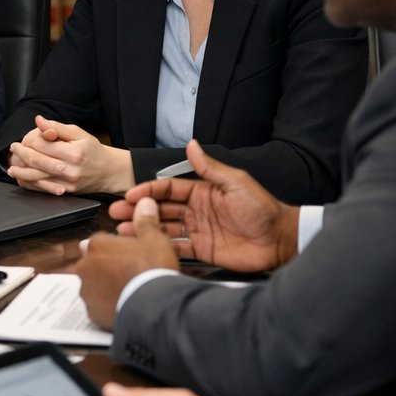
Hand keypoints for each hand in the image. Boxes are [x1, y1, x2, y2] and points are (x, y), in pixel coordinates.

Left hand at [7, 116, 135, 194]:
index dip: (30, 140)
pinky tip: (22, 179)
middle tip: (13, 149)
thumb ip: (57, 127)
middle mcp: (69, 169)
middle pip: (36, 161)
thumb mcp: (79, 133)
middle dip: (21, 154)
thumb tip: (39, 120)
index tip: (24, 138)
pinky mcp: (66, 192)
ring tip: (11, 168)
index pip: (42, 144)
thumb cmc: (93, 150)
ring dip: (21, 172)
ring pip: (36, 178)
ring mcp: (67, 183)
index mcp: (73, 152)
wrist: (109, 171)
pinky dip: (30, 184)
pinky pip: (42, 189)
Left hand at [73, 197, 179, 327]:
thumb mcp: (155, 240)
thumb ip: (146, 221)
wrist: (153, 306)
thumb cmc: (152, 270)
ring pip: (95, 284)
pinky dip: (108, 304)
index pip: (103, 241)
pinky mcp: (91, 312)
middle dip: (110, 267)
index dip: (118, 248)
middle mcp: (86, 266)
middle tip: (131, 272)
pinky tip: (124, 304)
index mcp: (97, 245)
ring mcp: (87, 290)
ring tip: (129, 290)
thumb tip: (145, 203)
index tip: (131, 254)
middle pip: (96, 263)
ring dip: (107, 286)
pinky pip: (98, 305)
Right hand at [109, 141, 298, 273]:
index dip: (148, 190)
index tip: (130, 195)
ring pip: (164, 228)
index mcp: (202, 192)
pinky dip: (160, 247)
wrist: (280, 239)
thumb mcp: (235, 182)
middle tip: (116, 212)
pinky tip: (144, 246)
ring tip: (122, 231)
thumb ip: (210, 167)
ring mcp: (198, 231)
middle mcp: (197, 210)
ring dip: (144, 228)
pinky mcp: (202, 250)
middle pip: (161, 208)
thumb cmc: (262, 208)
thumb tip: (191, 144)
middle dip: (138, 210)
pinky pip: (177, 248)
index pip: (168, 189)